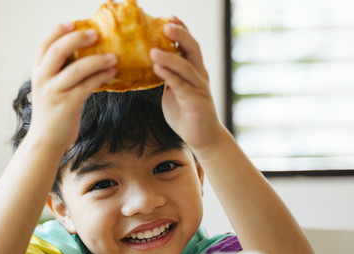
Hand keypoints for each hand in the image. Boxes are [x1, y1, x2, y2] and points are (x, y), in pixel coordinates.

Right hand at [29, 22, 116, 149]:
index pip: (44, 44)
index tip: (74, 22)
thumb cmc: (53, 112)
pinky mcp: (68, 104)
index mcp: (38, 72)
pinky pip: (87, 86)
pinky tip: (112, 73)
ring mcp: (54, 92)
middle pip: (58, 50)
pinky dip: (101, 77)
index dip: (58, 30)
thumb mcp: (50, 88)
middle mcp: (43, 79)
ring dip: (97, 60)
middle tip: (96, 34)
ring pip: (77, 69)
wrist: (46, 140)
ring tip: (114, 56)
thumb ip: (60, 71)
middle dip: (78, 38)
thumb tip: (85, 53)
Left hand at [150, 17, 222, 150]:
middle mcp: (199, 76)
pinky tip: (157, 69)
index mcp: (194, 71)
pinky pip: (181, 87)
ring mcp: (199, 88)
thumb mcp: (175, 91)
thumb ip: (167, 77)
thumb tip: (149, 64)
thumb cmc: (186, 114)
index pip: (189, 46)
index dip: (181, 31)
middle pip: (192, 50)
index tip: (170, 17)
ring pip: (186, 67)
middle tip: (166, 24)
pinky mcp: (195, 103)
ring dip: (169, 57)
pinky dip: (169, 76)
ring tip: (153, 50)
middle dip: (180, 36)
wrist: (203, 138)